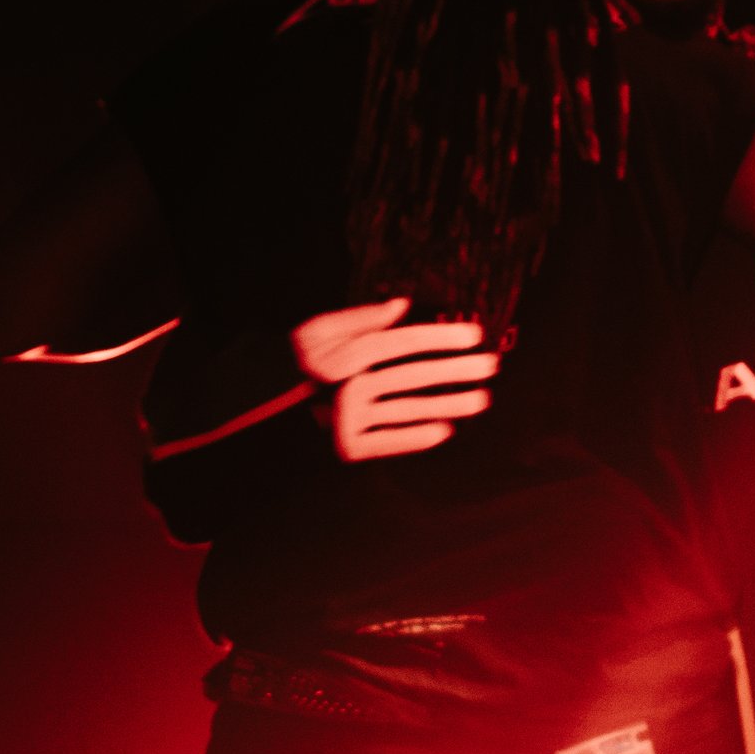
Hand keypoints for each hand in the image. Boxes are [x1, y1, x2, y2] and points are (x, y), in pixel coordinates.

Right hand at [290, 297, 498, 461]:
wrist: (263, 415)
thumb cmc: (298, 366)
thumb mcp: (317, 333)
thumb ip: (360, 319)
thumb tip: (403, 304)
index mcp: (340, 353)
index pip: (400, 341)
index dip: (439, 336)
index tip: (474, 333)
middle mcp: (344, 385)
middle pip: (411, 374)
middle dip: (455, 369)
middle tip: (491, 365)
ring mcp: (345, 419)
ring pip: (408, 408)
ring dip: (449, 403)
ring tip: (482, 399)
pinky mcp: (345, 449)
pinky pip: (390, 442)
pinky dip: (417, 437)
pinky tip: (446, 431)